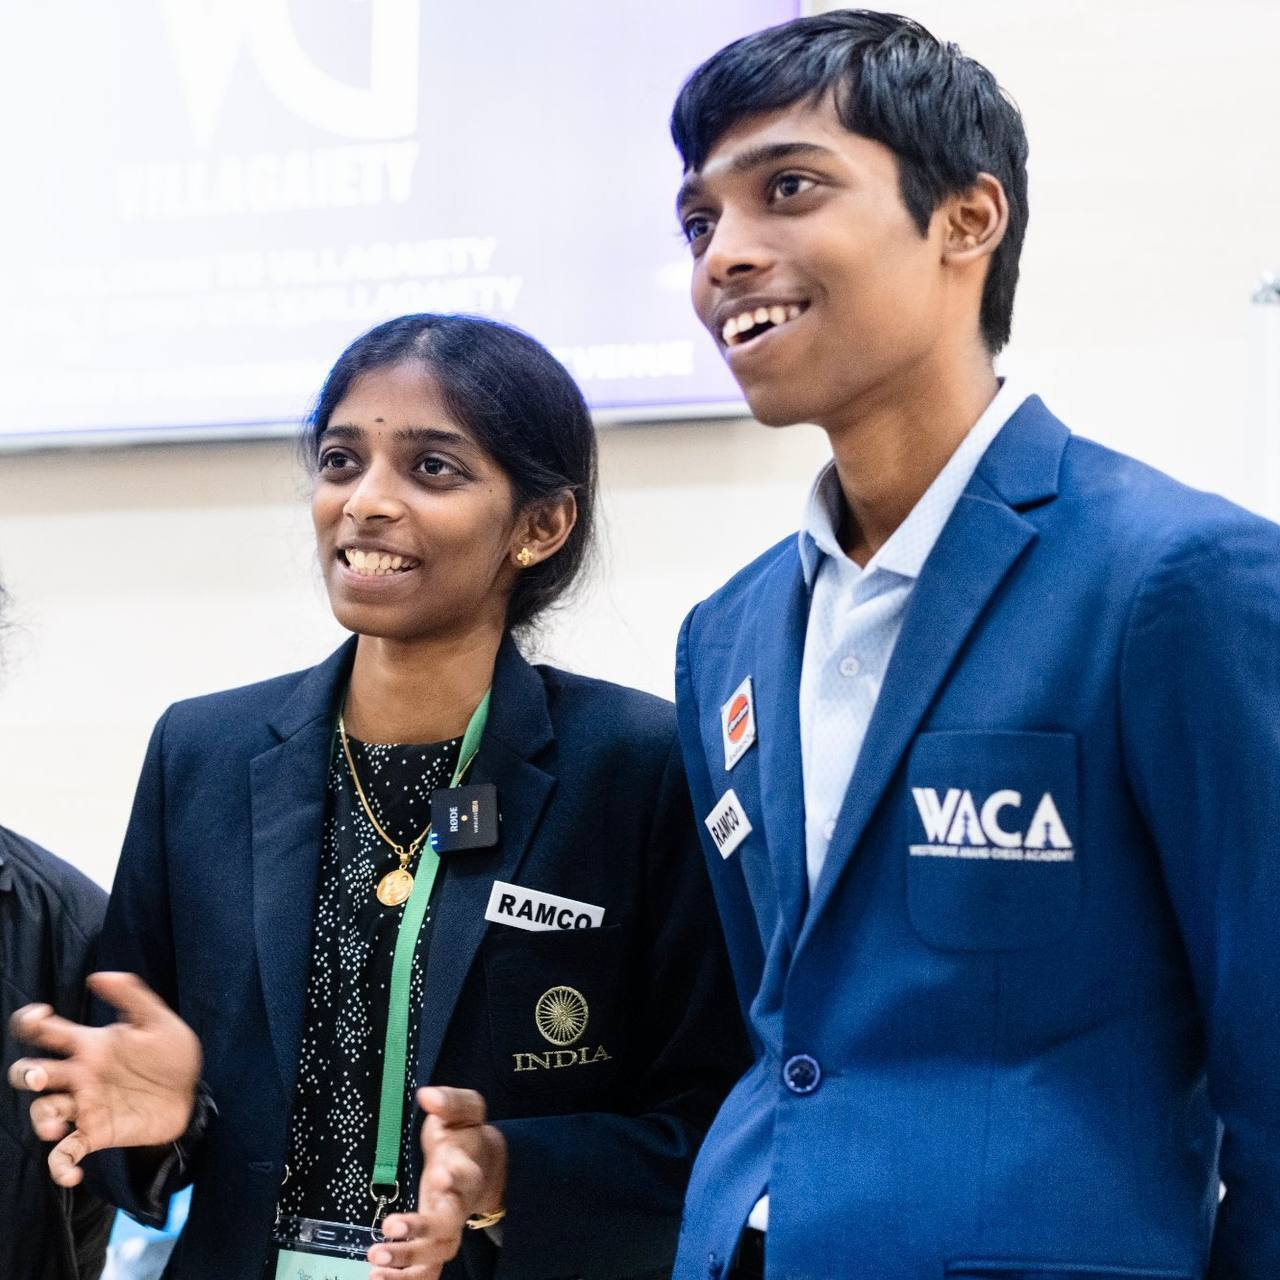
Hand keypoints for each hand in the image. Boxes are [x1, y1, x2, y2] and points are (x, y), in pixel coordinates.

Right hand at [7, 971, 202, 1186]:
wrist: (192, 1095)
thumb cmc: (171, 1056)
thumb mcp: (159, 1022)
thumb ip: (132, 996)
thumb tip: (97, 976)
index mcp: (90, 1045)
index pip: (46, 1032)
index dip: (30, 1021)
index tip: (38, 1016)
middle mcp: (79, 1075)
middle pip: (31, 1073)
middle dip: (27, 1074)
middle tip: (41, 1077)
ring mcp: (84, 1106)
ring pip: (42, 1112)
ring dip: (42, 1119)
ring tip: (56, 1126)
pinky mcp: (95, 1134)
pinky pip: (65, 1155)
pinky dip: (60, 1168)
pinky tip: (73, 1175)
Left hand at [367, 1087, 506, 1279]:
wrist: (482, 1162)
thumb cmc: (465, 1134)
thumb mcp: (463, 1109)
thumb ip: (449, 1101)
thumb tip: (427, 1095)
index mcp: (468, 1168)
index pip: (467, 1176)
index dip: (456, 1177)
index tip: (440, 1172)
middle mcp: (460, 1202)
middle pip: (449, 1224)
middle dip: (421, 1228)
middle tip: (389, 1226)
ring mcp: (449, 1226)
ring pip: (437, 1253)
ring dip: (407, 1261)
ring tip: (375, 1259)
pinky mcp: (436, 1241)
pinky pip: (427, 1270)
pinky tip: (376, 1279)